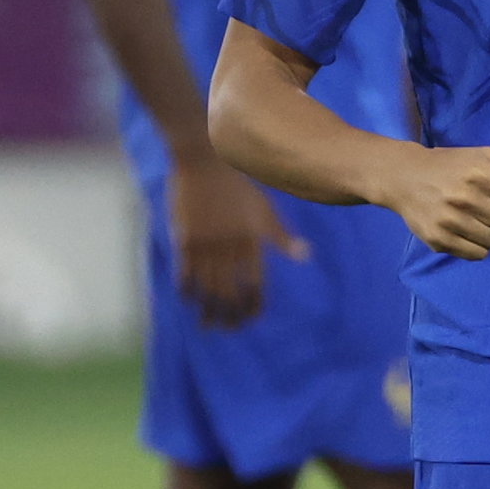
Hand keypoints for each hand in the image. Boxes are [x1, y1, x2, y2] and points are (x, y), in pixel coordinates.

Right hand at [168, 152, 285, 324]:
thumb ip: (282, 237)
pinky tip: (189, 300)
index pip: (254, 285)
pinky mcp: (183, 239)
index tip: (252, 318)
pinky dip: (186, 291)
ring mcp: (204, 245)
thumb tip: (306, 256)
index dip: (253, 306)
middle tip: (229, 329)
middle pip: (229, 294)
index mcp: (251, 242)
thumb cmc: (238, 185)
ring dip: (207, 310)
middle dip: (229, 316)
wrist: (204, 160)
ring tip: (207, 325)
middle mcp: (229, 248)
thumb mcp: (265, 210)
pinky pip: (184, 274)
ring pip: (206, 289)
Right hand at [378, 144, 489, 259]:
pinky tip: (470, 232)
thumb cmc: (453, 165)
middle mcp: (465, 198)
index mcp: (481, 173)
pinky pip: (477, 254)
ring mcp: (450, 221)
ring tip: (483, 221)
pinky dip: (480, 246)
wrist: (405, 177)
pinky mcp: (438, 240)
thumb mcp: (488, 155)